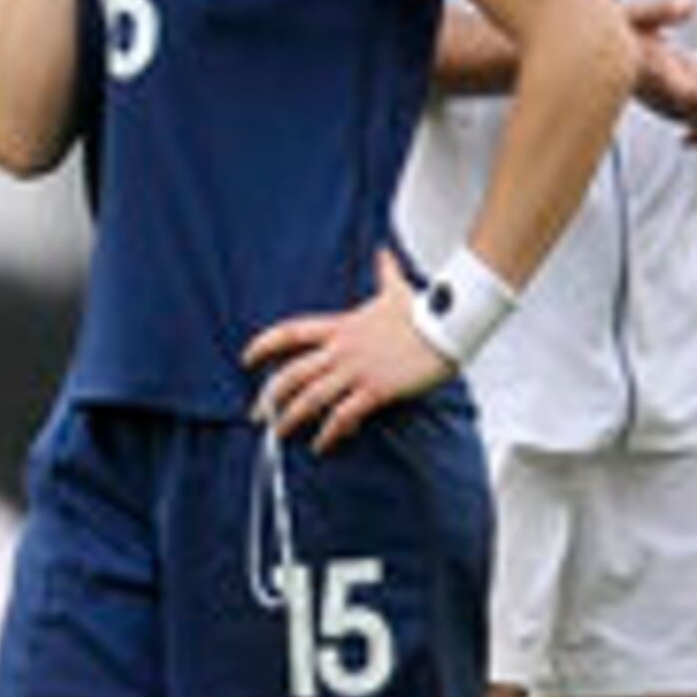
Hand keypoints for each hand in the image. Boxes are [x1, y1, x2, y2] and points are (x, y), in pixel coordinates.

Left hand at [240, 250, 449, 453]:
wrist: (448, 327)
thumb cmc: (424, 311)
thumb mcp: (397, 290)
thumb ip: (385, 271)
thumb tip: (383, 252)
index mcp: (340, 327)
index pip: (290, 332)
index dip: (264, 344)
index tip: (247, 358)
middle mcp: (342, 349)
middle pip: (293, 373)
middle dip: (270, 396)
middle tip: (258, 414)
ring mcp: (357, 370)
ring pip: (311, 398)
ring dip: (292, 418)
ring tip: (280, 433)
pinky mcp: (376, 390)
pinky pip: (344, 416)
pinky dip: (330, 433)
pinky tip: (322, 444)